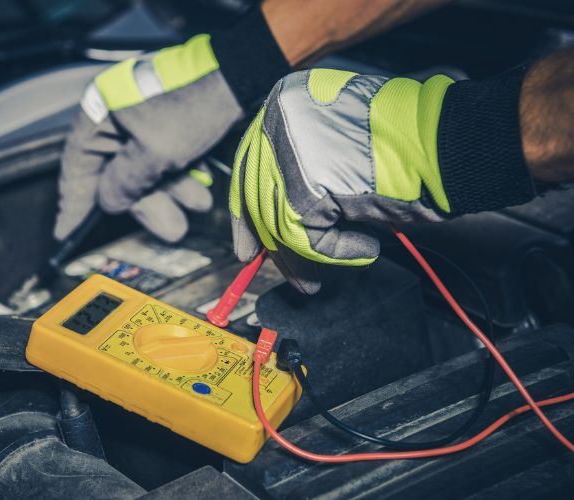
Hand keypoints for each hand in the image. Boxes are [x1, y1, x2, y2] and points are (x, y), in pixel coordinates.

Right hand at [55, 35, 242, 242]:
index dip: (73, 202)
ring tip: (197, 204)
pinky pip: (163, 161)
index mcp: (100, 113)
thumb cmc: (193, 104)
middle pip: (116, 175)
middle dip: (146, 204)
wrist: (239, 75)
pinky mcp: (166, 125)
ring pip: (145, 172)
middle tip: (169, 226)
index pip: (77, 166)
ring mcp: (141, 121)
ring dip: (170, 194)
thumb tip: (109, 202)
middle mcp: (115, 118)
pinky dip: (180, 179)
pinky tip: (200, 191)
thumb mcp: (155, 152)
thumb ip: (125, 182)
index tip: (66, 231)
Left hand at [230, 68, 455, 292]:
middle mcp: (279, 117)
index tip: (249, 243)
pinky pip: (304, 235)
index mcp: (285, 100)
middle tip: (274, 269)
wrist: (448, 146)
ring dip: (305, 255)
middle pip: (256, 194)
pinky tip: (365, 248)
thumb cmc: (407, 148)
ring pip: (277, 219)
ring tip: (323, 273)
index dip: (247, 211)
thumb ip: (299, 172)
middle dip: (269, 241)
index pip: (249, 163)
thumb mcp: (337, 149)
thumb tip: (266, 222)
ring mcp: (289, 147)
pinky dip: (334, 252)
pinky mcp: (305, 183)